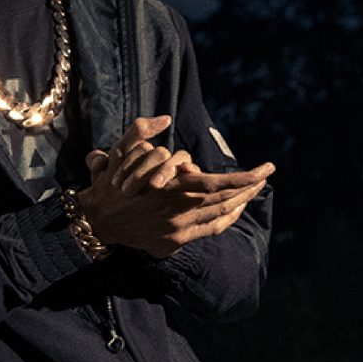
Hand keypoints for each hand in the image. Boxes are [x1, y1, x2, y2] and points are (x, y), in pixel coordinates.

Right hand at [78, 116, 273, 258]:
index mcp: (169, 188)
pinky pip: (209, 230)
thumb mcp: (120, 152)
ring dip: (241, 201)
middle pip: (225, 200)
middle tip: (266, 174)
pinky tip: (235, 209)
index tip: (265, 170)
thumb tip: (164, 119)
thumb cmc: (110, 183)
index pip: (216, 184)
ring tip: (256, 188)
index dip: (244, 179)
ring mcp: (177, 229)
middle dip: (249, 187)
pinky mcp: (174, 242)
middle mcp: (178, 211)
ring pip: (220, 215)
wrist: (96, 221)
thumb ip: (140, 131)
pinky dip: (226, 219)